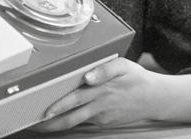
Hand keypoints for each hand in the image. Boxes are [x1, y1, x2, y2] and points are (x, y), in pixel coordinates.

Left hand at [31, 57, 164, 132]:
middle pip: (71, 117)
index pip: (75, 99)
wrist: (156, 98)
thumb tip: (88, 76)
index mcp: (101, 90)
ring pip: (75, 122)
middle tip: (34, 124)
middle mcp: (99, 106)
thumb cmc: (137, 78)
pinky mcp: (104, 121)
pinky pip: (84, 120)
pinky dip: (70, 121)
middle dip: (51, 123)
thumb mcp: (122, 66)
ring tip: (41, 124)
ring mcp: (101, 116)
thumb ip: (104, 69)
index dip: (59, 107)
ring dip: (58, 124)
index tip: (44, 111)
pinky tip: (59, 119)